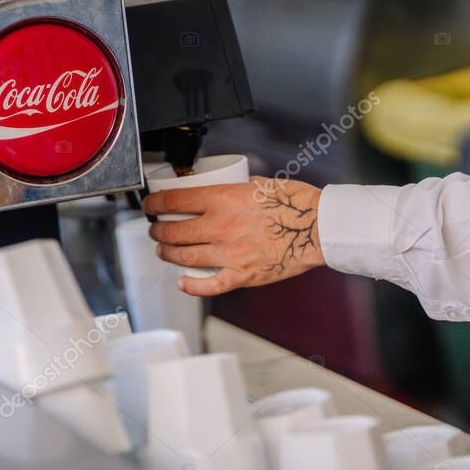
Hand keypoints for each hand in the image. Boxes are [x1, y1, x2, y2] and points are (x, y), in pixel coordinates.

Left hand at [144, 177, 325, 295]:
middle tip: (156, 229)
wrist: (318, 227)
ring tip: (164, 250)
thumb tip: (214, 190)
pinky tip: (182, 281)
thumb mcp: (256, 183)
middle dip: (157, 231)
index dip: (154, 203)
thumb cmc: (294, 203)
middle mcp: (220, 227)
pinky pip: (209, 285)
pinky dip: (191, 285)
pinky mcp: (242, 275)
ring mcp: (229, 254)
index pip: (173, 201)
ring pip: (184, 258)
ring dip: (168, 254)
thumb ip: (231, 190)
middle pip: (173, 231)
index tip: (150, 205)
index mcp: (222, 199)